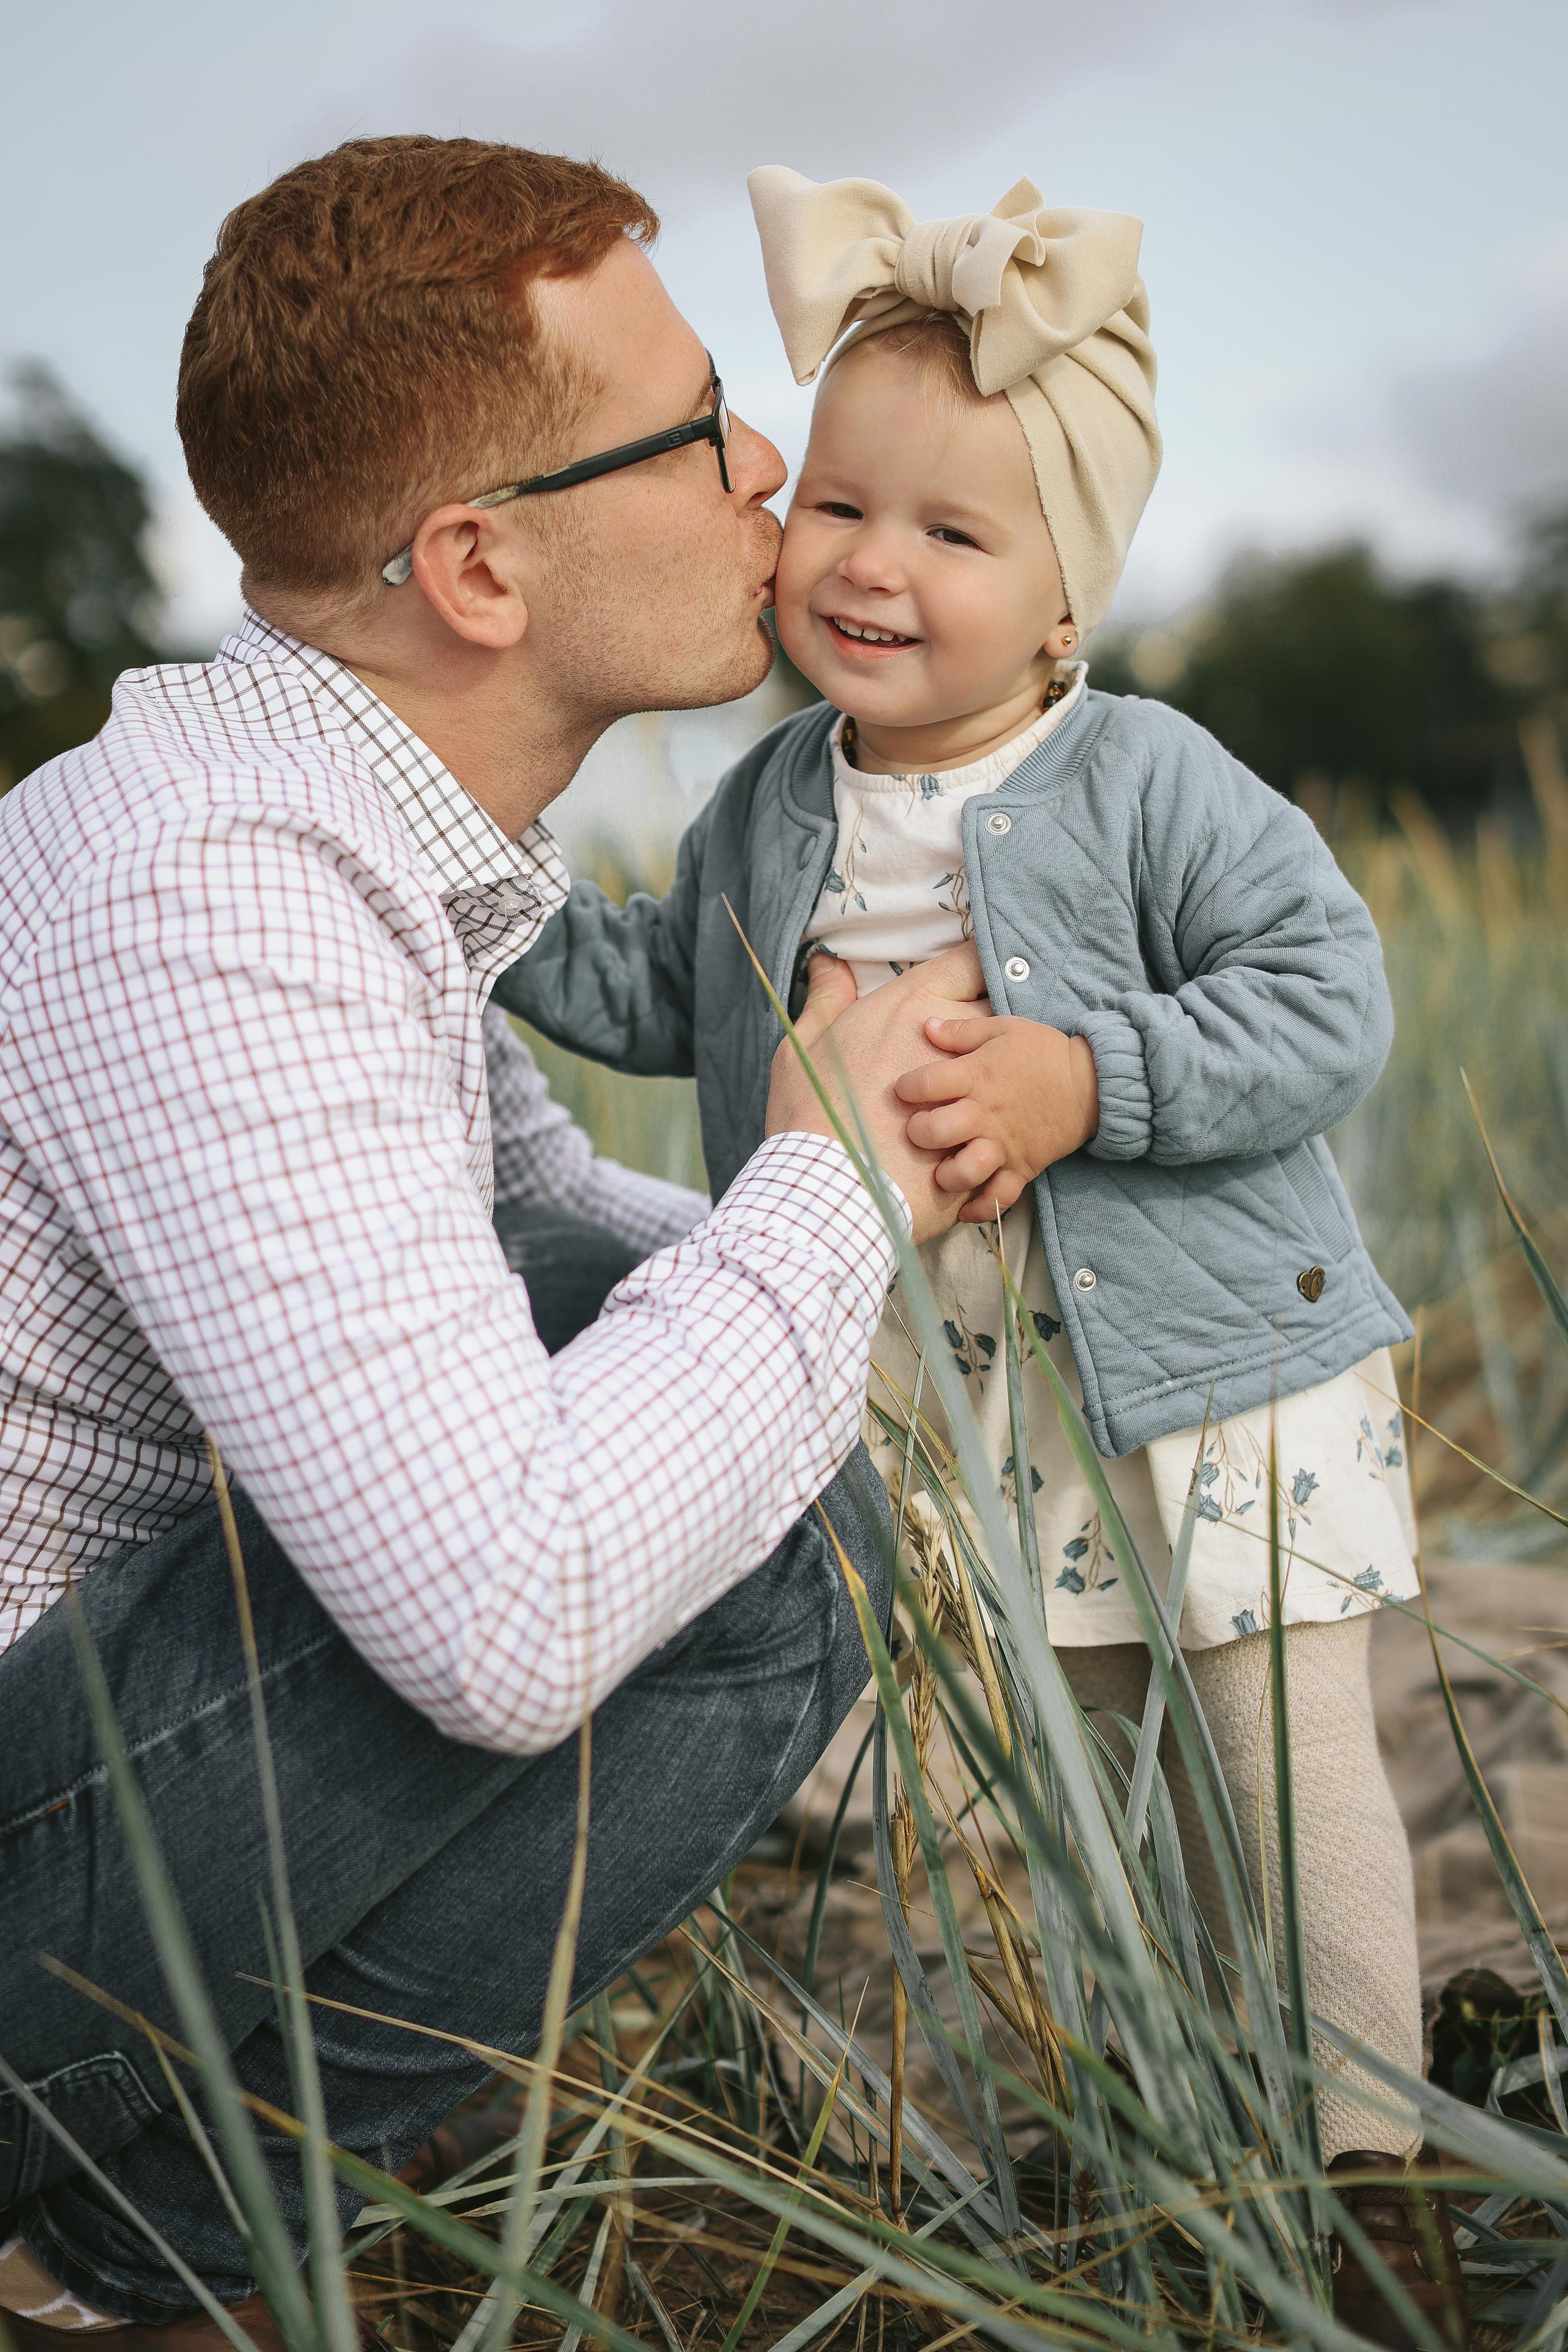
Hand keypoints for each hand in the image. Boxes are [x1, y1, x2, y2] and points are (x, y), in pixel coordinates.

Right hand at [765, 945, 991, 1243]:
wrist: (827, 1192)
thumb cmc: (810, 1117)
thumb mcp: (804, 1047)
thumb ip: (826, 999)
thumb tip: (827, 959)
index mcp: (907, 1010)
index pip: (967, 964)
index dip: (975, 967)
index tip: (970, 979)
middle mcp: (951, 1045)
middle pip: (998, 1014)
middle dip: (992, 1023)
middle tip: (977, 1039)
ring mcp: (972, 1094)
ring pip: (1012, 1074)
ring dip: (1003, 1081)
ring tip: (992, 1092)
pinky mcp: (981, 1146)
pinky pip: (1006, 1131)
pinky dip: (998, 1135)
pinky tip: (984, 1141)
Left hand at [895, 1014, 1099, 1222]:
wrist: (1092, 1084)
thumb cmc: (1044, 1053)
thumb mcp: (1003, 1029)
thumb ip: (962, 1032)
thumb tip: (926, 1026)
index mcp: (977, 1076)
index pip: (926, 1084)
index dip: (906, 1088)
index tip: (904, 1091)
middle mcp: (986, 1114)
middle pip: (937, 1131)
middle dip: (918, 1132)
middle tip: (920, 1130)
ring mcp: (1004, 1145)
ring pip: (965, 1171)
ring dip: (946, 1174)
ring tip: (942, 1169)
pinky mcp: (1022, 1167)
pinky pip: (999, 1198)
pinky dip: (980, 1210)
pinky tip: (963, 1209)